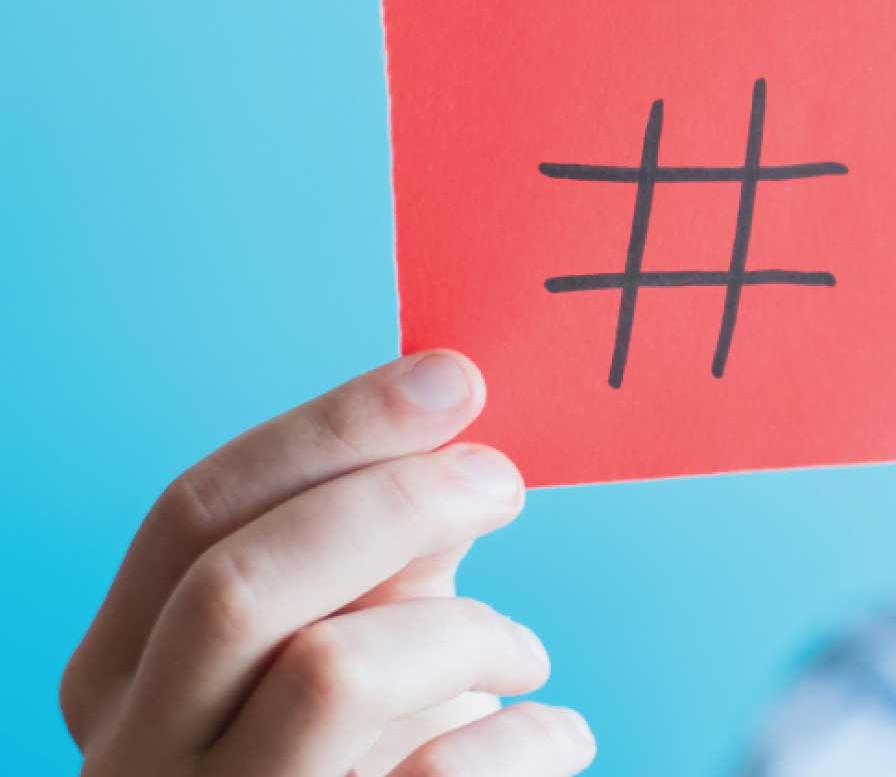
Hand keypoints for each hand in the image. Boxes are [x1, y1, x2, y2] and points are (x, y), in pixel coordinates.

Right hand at [60, 350, 596, 775]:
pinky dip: (523, 735)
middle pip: (239, 583)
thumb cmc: (355, 748)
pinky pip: (441, 774)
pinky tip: (553, 732)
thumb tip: (441, 418)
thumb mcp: (343, 632)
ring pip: (331, 672)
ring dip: (465, 631)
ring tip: (523, 653)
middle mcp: (141, 750)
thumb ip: (371, 543)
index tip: (450, 379)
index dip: (330, 429)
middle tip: (502, 482)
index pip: (194, 512)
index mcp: (120, 668)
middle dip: (393, 503)